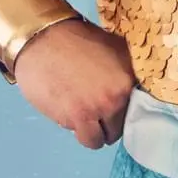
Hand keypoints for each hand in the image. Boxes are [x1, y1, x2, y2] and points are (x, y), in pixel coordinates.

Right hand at [12, 17, 135, 146]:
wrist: (42, 38)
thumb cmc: (74, 40)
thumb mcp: (113, 46)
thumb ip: (126, 70)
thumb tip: (132, 87)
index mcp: (128, 81)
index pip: (134, 113)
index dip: (122, 112)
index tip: (112, 109)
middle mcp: (116, 98)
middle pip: (118, 129)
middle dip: (107, 124)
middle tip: (95, 112)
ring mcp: (96, 110)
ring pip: (99, 140)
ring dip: (92, 133)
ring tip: (83, 118)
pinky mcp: (75, 118)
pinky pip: (82, 137)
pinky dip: (77, 130)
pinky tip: (69, 113)